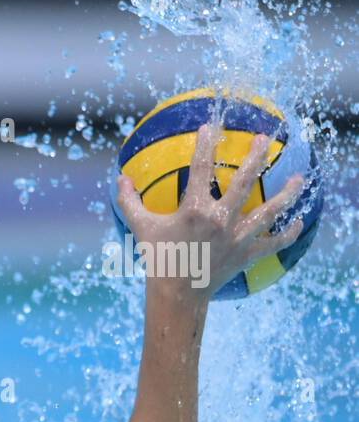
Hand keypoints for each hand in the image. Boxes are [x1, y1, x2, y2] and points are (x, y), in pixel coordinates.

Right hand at [116, 121, 306, 297]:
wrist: (176, 296)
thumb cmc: (158, 259)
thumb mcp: (141, 228)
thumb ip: (130, 201)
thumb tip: (121, 177)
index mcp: (194, 210)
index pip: (201, 168)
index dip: (206, 144)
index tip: (211, 126)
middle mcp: (220, 220)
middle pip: (244, 181)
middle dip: (257, 157)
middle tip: (266, 139)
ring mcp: (237, 237)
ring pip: (269, 211)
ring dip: (288, 193)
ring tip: (300, 178)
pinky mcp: (246, 255)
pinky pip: (273, 243)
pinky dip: (287, 234)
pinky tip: (299, 223)